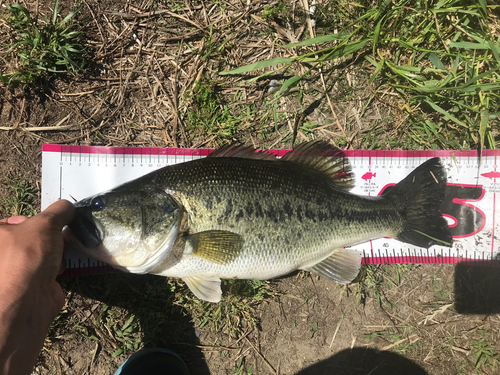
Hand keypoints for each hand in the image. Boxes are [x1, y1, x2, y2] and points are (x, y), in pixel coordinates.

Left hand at [0, 200, 74, 374]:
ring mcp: (13, 274)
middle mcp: (1, 256)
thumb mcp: (45, 223)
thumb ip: (59, 211)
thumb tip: (68, 207)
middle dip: (47, 237)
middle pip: (27, 239)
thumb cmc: (27, 256)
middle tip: (60, 235)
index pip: (11, 223)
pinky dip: (56, 268)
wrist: (27, 301)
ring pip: (38, 256)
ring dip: (53, 252)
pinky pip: (45, 271)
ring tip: (64, 249)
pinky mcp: (28, 288)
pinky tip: (63, 266)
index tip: (47, 222)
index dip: (31, 220)